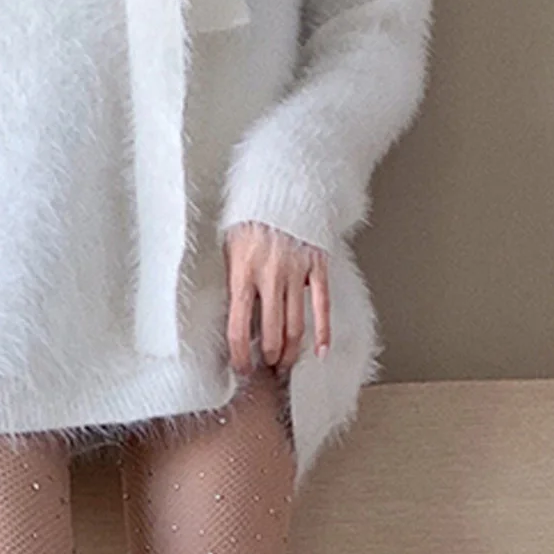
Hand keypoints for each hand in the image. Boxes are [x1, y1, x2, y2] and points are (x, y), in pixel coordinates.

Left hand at [223, 221, 331, 376]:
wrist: (282, 185)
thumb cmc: (251, 218)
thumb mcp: (230, 249)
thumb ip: (233, 282)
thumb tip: (234, 318)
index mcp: (242, 273)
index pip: (237, 329)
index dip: (239, 356)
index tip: (241, 369)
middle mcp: (270, 276)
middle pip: (270, 333)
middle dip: (268, 357)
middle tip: (267, 368)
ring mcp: (296, 272)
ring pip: (295, 326)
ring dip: (290, 351)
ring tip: (285, 364)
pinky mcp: (317, 266)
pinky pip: (322, 306)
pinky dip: (323, 332)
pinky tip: (320, 352)